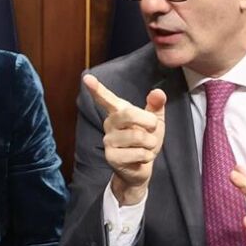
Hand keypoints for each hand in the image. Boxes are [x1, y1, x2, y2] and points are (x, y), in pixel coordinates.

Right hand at [85, 73, 166, 205]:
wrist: (141, 168)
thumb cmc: (146, 141)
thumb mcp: (155, 122)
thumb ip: (156, 106)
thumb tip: (158, 92)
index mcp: (118, 112)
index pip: (106, 98)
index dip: (97, 88)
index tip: (87, 77)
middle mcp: (110, 124)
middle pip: (128, 114)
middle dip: (148, 121)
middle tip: (153, 128)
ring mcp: (108, 140)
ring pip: (137, 136)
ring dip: (151, 143)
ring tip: (147, 146)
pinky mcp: (111, 157)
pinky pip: (137, 153)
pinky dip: (147, 156)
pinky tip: (141, 158)